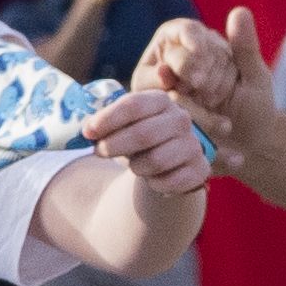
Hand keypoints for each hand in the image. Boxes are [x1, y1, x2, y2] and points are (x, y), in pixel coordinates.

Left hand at [79, 84, 211, 200]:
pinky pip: (169, 181)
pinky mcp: (200, 169)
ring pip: (155, 161)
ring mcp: (193, 144)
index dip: (108, 119)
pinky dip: (154, 183)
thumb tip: (85, 128)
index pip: (133, 105)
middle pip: (143, 134)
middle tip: (98, 152)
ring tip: (134, 165)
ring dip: (136, 167)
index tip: (88, 132)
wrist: (166, 164)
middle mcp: (181, 120)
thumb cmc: (136, 139)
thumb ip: (104, 122)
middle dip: (114, 145)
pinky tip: (152, 178)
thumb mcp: (122, 125)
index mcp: (160, 101)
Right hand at [139, 6, 274, 157]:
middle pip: (169, 57)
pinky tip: (215, 126)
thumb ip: (245, 47)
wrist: (250, 145)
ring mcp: (159, 90)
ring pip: (163, 88)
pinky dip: (194, 119)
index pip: (179, 30)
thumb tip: (239, 10)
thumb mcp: (256, 77)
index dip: (192, 43)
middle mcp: (169, 63)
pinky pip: (164, 113)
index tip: (206, 55)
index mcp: (193, 46)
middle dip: (193, 72)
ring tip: (220, 115)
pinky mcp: (156, 115)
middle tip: (213, 91)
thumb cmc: (255, 106)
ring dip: (195, 102)